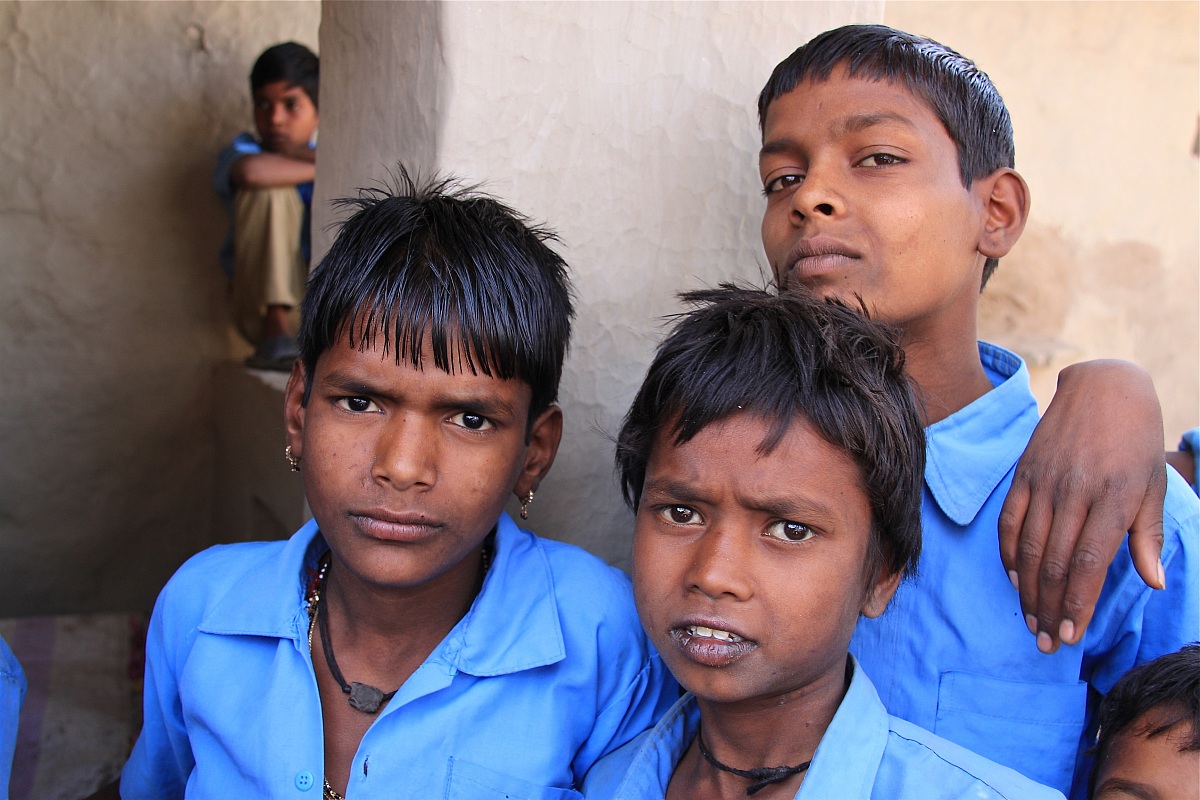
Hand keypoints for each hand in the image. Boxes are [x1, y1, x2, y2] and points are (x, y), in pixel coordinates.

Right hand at [998, 359, 1165, 654]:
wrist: (1104, 388)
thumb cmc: (1137, 441)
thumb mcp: (1153, 486)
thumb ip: (1148, 537)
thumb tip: (1154, 583)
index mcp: (1114, 498)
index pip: (1088, 563)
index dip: (1077, 603)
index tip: (1071, 635)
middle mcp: (1076, 492)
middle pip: (1054, 562)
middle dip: (1049, 608)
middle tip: (1046, 643)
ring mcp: (1045, 482)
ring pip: (1030, 547)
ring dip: (1028, 591)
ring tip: (1031, 621)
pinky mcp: (1025, 473)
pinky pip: (1010, 522)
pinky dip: (1009, 554)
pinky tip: (1015, 579)